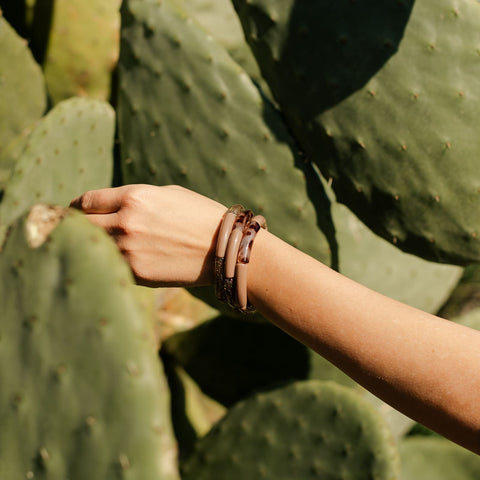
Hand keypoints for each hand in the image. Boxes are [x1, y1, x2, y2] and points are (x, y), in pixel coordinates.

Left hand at [70, 184, 226, 286]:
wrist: (225, 248)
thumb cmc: (200, 216)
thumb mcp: (167, 194)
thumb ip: (133, 199)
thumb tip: (109, 208)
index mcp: (134, 197)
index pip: (87, 201)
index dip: (77, 206)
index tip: (76, 211)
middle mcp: (126, 222)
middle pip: (80, 225)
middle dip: (77, 226)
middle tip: (78, 230)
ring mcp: (129, 250)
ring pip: (93, 248)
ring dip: (93, 247)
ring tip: (100, 247)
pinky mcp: (137, 273)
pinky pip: (111, 265)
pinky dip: (110, 262)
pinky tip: (119, 260)